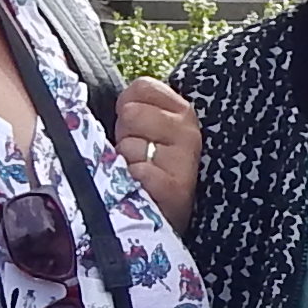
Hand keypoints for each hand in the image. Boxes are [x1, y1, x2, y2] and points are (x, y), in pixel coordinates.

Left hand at [115, 80, 201, 228]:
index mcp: (182, 111)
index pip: (142, 87)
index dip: (127, 106)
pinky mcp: (176, 188)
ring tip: (140, 174)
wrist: (166, 219)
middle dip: (124, 135)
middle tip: (137, 155)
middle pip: (131, 113)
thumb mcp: (149, 131)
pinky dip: (132, 182)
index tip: (136, 128)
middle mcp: (188, 130)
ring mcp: (185, 159)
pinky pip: (137, 172)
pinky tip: (142, 189)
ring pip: (129, 145)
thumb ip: (136, 107)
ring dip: (125, 163)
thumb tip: (119, 101)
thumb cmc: (152, 170)